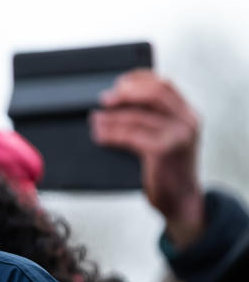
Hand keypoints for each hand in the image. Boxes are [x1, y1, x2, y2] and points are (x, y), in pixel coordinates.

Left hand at [91, 69, 204, 247]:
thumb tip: (116, 103)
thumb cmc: (167, 171)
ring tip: (94, 119)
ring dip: (111, 117)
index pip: (163, 85)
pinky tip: (99, 136)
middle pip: (152, 93)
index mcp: (187, 114)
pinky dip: (111, 134)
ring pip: (137, 116)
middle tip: (103, 99)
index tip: (118, 82)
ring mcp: (177, 135)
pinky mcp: (164, 151)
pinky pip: (131, 136)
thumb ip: (153, 121)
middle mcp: (186, 121)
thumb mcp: (167, 139)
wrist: (181, 202)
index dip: (138, 79)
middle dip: (124, 93)